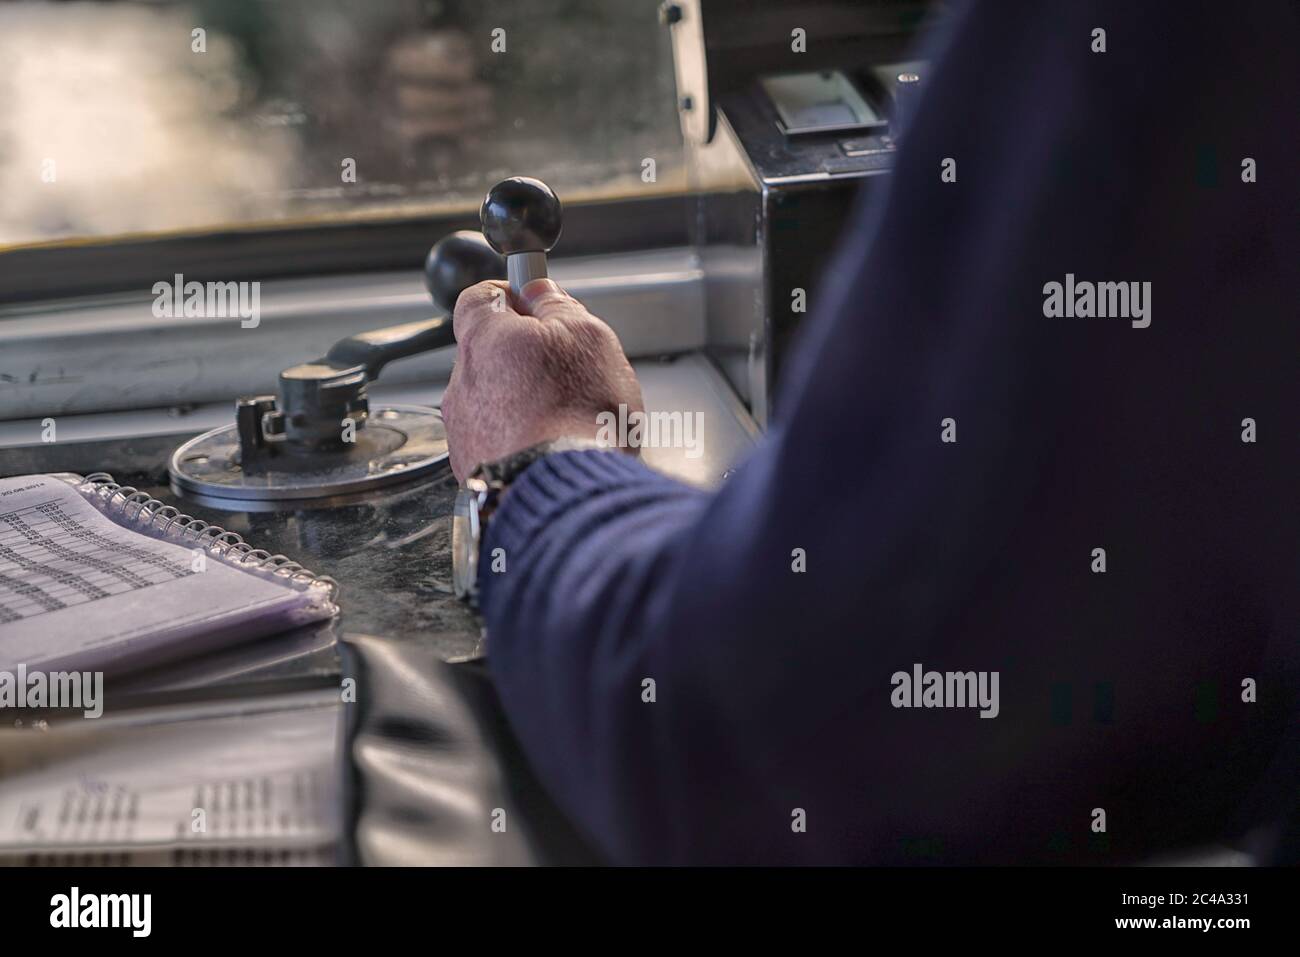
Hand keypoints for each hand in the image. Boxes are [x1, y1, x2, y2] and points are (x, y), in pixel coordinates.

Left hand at [441, 278, 644, 482]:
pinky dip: (521, 440)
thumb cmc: (577, 416)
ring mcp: (463, 431)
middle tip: (568, 370)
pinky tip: (554, 449)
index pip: (479, 297)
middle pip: (490, 355)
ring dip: (524, 404)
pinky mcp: (473, 469)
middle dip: (525, 358)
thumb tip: (541, 293)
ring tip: (567, 420)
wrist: (566, 495)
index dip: (510, 296)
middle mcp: (462, 383)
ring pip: (495, 402)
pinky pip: (498, 441)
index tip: (535, 303)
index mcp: (484, 339)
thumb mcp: (588, 337)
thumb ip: (558, 307)